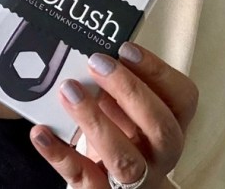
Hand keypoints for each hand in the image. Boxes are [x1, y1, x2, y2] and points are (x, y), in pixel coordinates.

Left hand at [31, 42, 197, 188]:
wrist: (118, 188)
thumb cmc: (122, 138)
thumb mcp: (127, 110)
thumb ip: (118, 87)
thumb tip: (92, 52)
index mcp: (170, 125)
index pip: (183, 98)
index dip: (158, 71)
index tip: (125, 48)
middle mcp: (159, 154)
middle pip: (161, 127)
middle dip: (129, 91)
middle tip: (97, 63)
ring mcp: (133, 180)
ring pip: (126, 160)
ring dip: (95, 121)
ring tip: (69, 90)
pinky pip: (83, 177)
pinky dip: (59, 154)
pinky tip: (41, 133)